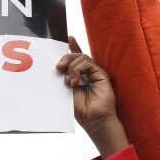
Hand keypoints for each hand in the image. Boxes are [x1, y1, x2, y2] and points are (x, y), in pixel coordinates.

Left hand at [57, 36, 127, 157]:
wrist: (94, 121)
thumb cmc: (82, 110)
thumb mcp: (68, 91)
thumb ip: (65, 77)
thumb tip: (58, 66)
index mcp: (81, 76)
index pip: (77, 59)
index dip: (73, 47)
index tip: (68, 38)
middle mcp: (89, 73)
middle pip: (76, 56)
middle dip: (65, 58)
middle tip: (58, 67)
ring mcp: (96, 73)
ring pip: (81, 58)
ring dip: (71, 67)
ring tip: (68, 82)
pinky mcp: (102, 74)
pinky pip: (88, 63)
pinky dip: (78, 69)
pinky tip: (75, 81)